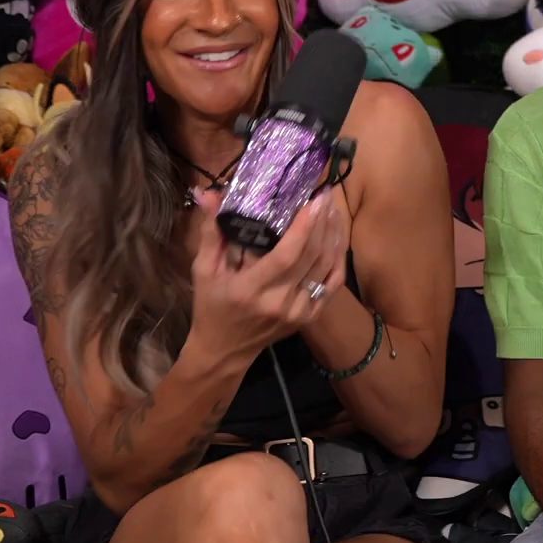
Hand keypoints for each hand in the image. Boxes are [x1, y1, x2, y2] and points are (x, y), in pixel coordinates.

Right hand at [186, 188, 350, 364]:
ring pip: (326, 268)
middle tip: (326, 194)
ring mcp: (298, 312)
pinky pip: (332, 284)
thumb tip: (206, 192)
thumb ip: (210, 232)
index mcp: (251, 289)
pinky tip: (338, 237)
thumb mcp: (203, 270)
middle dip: (322, 222)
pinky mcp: (309, 317)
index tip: (314, 200)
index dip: (304, 227)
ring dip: (334, 236)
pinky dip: (338, 258)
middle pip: (312, 257)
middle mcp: (279, 302)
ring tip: (333, 209)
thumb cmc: (211, 306)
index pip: (286, 255)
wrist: (225, 350)